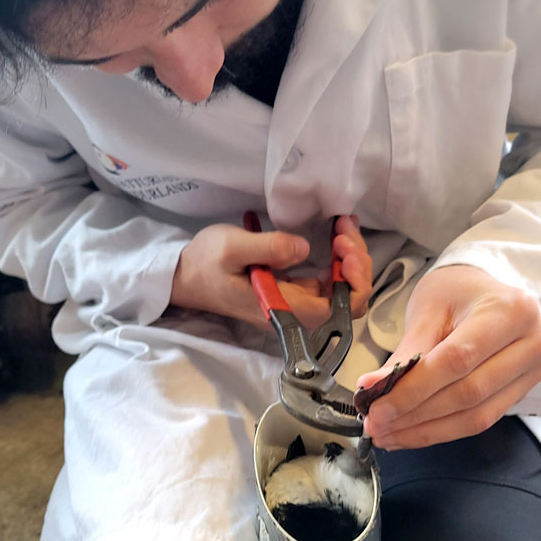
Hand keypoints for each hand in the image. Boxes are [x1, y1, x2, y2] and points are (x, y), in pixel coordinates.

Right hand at [170, 216, 371, 328]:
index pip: (338, 310)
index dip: (352, 281)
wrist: (185, 276)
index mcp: (283, 309)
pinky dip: (339, 258)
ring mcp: (296, 303)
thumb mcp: (232, 247)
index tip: (342, 248)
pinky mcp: (293, 291)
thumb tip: (305, 249)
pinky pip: (328, 281)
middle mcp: (295, 313)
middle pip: (347, 300)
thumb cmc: (205, 263)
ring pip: (341, 290)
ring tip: (343, 227)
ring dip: (350, 259)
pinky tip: (338, 234)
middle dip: (355, 264)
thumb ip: (270, 248)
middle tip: (344, 229)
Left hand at [355, 265, 540, 449]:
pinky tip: (411, 433)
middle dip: (415, 415)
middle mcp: (533, 341)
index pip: (457, 360)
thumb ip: (406, 354)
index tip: (377, 408)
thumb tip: (374, 389)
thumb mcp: (429, 312)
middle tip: (376, 425)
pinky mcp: (524, 390)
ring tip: (388, 435)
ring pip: (475, 415)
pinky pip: (482, 419)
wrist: (485, 293)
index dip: (414, 390)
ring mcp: (534, 369)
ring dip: (426, 430)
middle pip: (468, 393)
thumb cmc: (457, 294)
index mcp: (511, 310)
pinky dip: (442, 430)